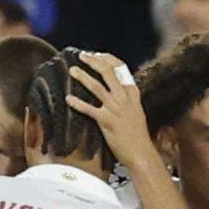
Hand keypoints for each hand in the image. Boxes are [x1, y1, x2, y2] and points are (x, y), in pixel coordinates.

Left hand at [66, 50, 163, 173]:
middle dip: (93, 61)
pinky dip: (77, 103)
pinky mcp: (107, 122)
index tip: (96, 54)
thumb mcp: (135, 111)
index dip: (106, 58)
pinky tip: (68, 99)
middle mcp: (124, 98)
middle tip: (82, 55)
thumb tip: (114, 88)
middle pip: (107, 72)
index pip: (120, 67)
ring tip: (72, 70)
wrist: (141, 153)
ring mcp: (116, 109)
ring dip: (82, 76)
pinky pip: (89, 109)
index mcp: (132, 93)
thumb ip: (126, 98)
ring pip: (96, 87)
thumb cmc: (137, 135)